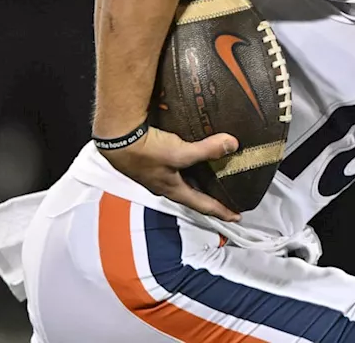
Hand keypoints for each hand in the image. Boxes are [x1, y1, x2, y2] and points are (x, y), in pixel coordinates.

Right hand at [99, 126, 241, 221]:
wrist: (117, 138)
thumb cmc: (145, 151)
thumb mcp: (179, 152)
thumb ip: (206, 150)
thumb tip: (233, 144)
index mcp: (173, 190)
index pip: (203, 205)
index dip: (221, 211)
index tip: (236, 217)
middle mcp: (166, 185)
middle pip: (194, 194)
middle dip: (212, 196)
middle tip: (229, 195)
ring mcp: (158, 173)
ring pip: (185, 180)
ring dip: (201, 179)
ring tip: (217, 175)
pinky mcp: (154, 160)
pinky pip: (177, 166)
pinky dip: (190, 164)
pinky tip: (195, 155)